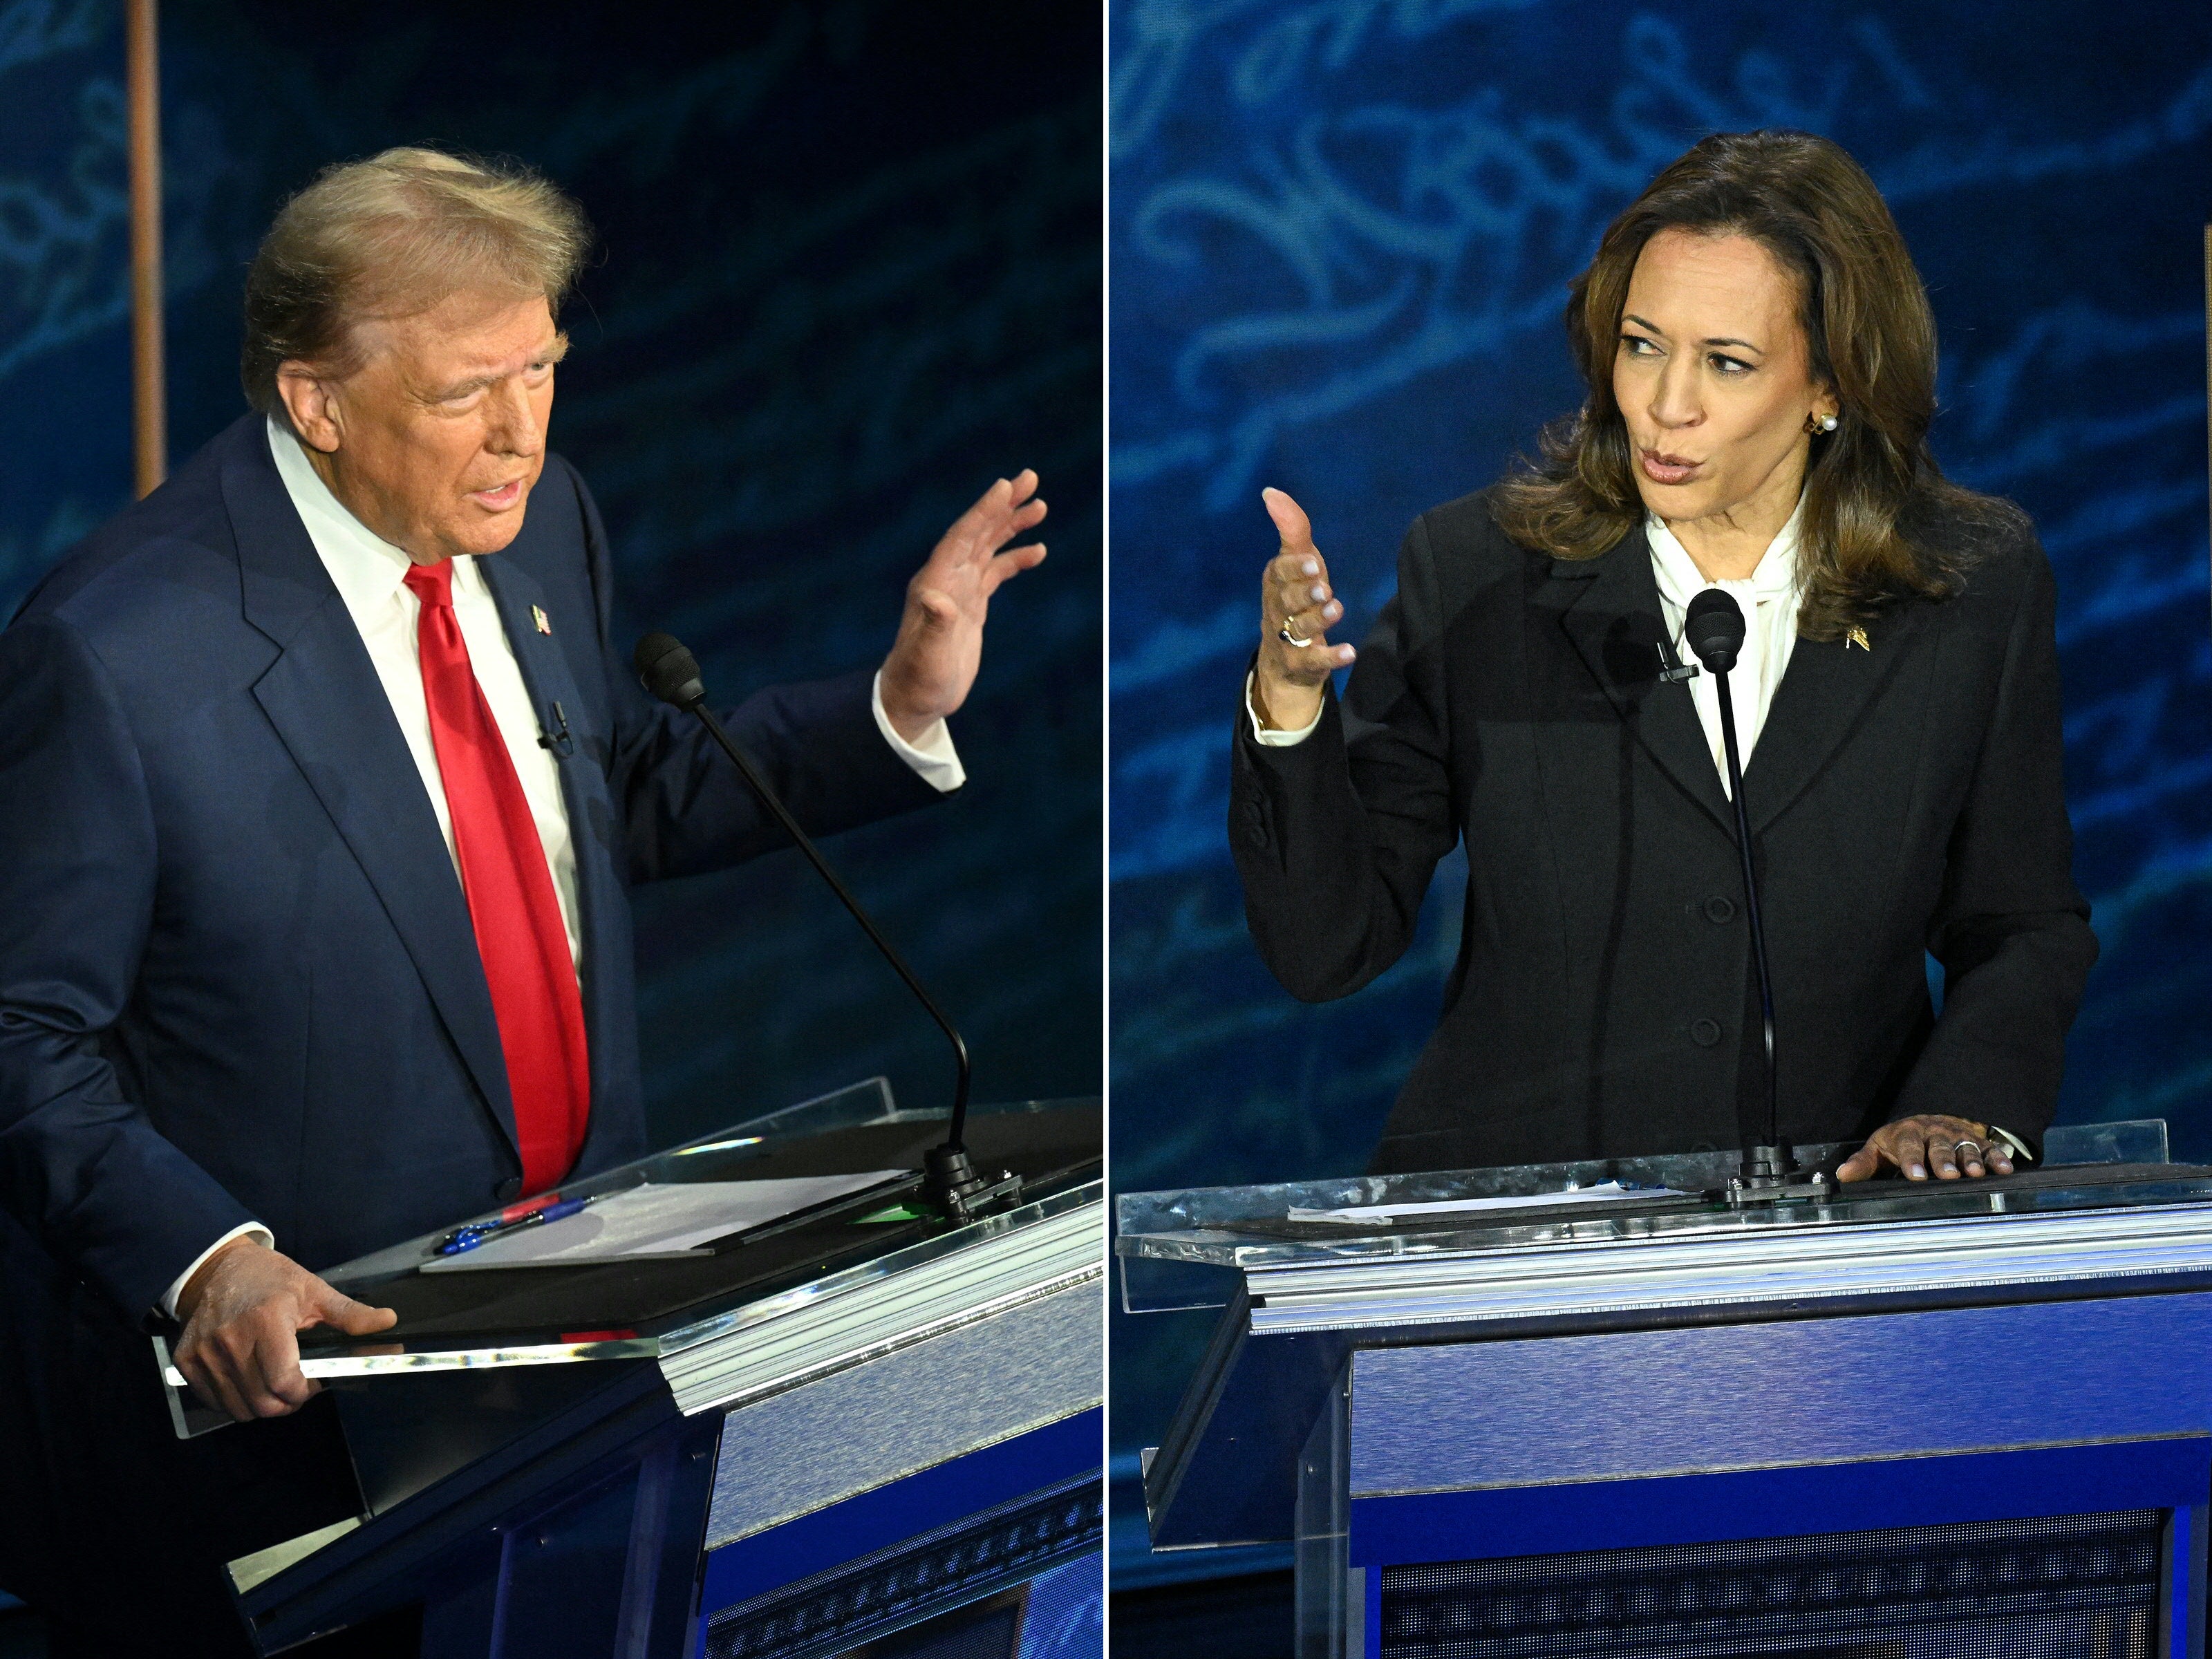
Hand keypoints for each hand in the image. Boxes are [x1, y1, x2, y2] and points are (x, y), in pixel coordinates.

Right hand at [171, 1235, 397, 1421]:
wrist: (217, 1269)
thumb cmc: (270, 1279)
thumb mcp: (313, 1290)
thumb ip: (349, 1313)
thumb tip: (388, 1321)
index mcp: (266, 1321)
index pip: (285, 1381)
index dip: (305, 1391)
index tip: (314, 1382)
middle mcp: (230, 1340)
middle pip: (263, 1402)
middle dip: (288, 1403)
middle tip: (298, 1387)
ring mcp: (204, 1353)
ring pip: (239, 1408)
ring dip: (262, 1405)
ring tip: (274, 1383)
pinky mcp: (186, 1361)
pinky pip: (215, 1401)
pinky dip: (235, 1400)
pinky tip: (249, 1380)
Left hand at [878, 470, 1047, 741]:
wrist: (915, 698)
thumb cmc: (919, 679)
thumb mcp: (928, 655)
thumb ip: (935, 626)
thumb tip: (936, 598)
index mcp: (934, 582)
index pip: (961, 537)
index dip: (983, 511)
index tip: (1005, 486)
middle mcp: (946, 579)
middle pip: (977, 531)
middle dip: (1003, 505)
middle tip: (1030, 477)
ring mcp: (959, 590)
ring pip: (988, 546)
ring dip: (1012, 525)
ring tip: (1040, 506)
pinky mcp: (971, 605)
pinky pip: (996, 571)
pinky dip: (1015, 558)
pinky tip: (1038, 551)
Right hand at [1253, 488, 1355, 731]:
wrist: (1284, 657)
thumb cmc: (1295, 598)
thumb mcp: (1297, 563)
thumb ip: (1291, 529)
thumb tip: (1271, 492)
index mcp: (1275, 584)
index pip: (1279, 574)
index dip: (1295, 569)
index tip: (1314, 563)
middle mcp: (1276, 612)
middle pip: (1286, 602)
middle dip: (1304, 594)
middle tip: (1324, 587)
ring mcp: (1286, 639)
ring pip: (1299, 629)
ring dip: (1319, 620)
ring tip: (1337, 608)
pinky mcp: (1301, 663)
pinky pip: (1314, 661)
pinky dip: (1332, 656)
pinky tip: (1350, 651)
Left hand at [1836, 1114, 2014, 1182]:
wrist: (1929, 1121)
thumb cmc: (1900, 1141)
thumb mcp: (1879, 1148)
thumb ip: (1864, 1163)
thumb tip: (1842, 1175)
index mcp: (1908, 1133)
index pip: (1908, 1146)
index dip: (1912, 1161)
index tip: (1916, 1177)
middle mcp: (1934, 1132)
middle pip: (1940, 1146)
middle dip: (1943, 1161)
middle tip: (1949, 1175)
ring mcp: (1957, 1136)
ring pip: (1965, 1147)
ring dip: (1971, 1160)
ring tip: (1975, 1174)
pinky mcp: (1977, 1141)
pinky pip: (1989, 1148)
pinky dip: (1997, 1158)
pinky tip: (2005, 1170)